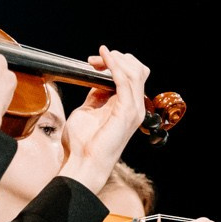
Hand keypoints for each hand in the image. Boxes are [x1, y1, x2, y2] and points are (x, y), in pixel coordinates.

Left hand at [55, 46, 149, 196]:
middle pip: (137, 70)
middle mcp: (135, 106)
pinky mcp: (127, 112)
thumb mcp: (89, 111)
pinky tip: (104, 58)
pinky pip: (125, 81)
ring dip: (114, 60)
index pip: (132, 75)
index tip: (93, 61)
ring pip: (134, 72)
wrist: (82, 163)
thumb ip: (96, 96)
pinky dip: (114, 66)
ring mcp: (134, 109)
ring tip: (97, 58)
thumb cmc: (82, 143)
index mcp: (127, 106)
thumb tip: (96, 79)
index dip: (115, 62)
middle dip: (116, 59)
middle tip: (93, 60)